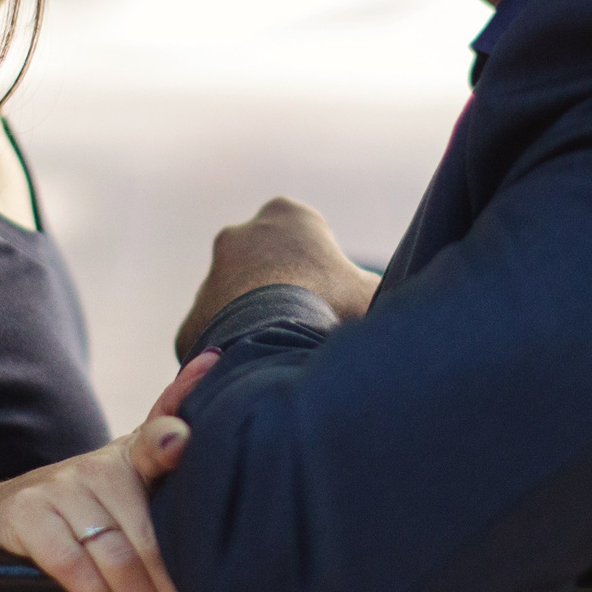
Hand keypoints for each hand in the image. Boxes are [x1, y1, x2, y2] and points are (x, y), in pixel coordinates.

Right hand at [0, 349, 219, 591]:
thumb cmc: (78, 515)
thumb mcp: (126, 494)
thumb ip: (171, 484)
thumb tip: (220, 488)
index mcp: (133, 457)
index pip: (161, 438)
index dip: (174, 439)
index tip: (186, 443)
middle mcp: (100, 464)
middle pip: (151, 533)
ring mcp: (60, 486)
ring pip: (117, 555)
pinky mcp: (25, 514)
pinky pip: (70, 563)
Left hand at [175, 196, 379, 358]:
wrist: (270, 339)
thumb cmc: (331, 306)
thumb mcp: (373, 290)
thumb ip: (380, 287)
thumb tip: (399, 304)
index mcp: (287, 215)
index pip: (306, 235)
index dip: (324, 272)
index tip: (333, 300)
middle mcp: (240, 235)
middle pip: (266, 268)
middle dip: (282, 294)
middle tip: (307, 329)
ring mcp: (210, 277)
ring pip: (237, 306)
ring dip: (255, 327)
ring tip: (282, 358)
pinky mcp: (191, 320)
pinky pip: (217, 343)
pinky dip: (233, 358)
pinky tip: (257, 377)